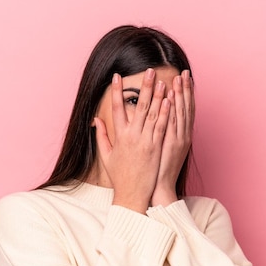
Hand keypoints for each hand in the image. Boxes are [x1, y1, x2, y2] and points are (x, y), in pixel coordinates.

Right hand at [95, 69, 171, 213]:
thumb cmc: (120, 177)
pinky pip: (162, 126)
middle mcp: (131, 136)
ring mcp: (145, 142)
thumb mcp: (106, 156)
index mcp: (118, 136)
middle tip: (148, 70)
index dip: (116, 91)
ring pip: (152, 114)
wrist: (132, 195)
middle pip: (138, 106)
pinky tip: (169, 100)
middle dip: (143, 87)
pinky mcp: (156, 148)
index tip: (117, 77)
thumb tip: (96, 120)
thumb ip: (101, 136)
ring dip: (157, 96)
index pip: (116, 108)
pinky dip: (165, 113)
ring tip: (162, 80)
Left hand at [151, 70, 193, 206]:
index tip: (184, 79)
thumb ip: (161, 134)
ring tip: (179, 78)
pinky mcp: (170, 144)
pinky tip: (171, 96)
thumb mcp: (162, 150)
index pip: (184, 111)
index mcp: (180, 136)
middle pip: (185, 108)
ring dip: (180, 94)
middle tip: (185, 72)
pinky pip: (171, 123)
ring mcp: (177, 139)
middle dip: (185, 89)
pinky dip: (172, 109)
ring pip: (180, 112)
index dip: (185, 94)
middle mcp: (182, 136)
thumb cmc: (157, 171)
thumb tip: (157, 121)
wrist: (160, 189)